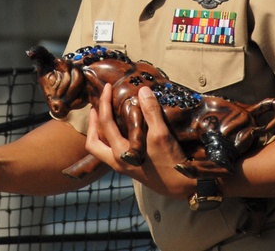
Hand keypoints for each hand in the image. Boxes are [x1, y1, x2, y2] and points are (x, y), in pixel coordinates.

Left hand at [86, 83, 195, 198]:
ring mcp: (125, 166)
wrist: (182, 186)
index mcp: (120, 153)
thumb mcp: (161, 135)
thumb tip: (142, 90)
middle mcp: (118, 161)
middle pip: (93, 143)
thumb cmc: (170, 162)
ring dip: (101, 132)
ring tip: (107, 116)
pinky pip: (115, 151)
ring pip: (102, 149)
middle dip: (92, 124)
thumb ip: (151, 112)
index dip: (104, 103)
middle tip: (96, 108)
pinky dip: (114, 138)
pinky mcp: (133, 167)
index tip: (107, 88)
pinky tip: (125, 129)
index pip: (105, 123)